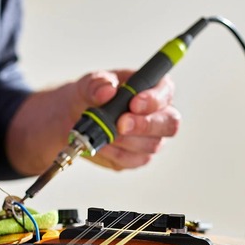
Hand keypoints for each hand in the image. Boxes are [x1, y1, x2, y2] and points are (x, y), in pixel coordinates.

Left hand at [6, 69, 179, 173]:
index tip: (134, 103)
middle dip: (145, 125)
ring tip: (103, 133)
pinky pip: (134, 160)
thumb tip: (107, 90)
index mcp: (153, 88)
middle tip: (121, 124)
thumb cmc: (90, 96)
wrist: (75, 118)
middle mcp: (159, 114)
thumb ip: (97, 84)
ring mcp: (151, 138)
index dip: (154, 100)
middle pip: (169, 124)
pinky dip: (116, 154)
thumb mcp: (88, 83)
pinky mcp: (138, 156)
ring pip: (152, 145)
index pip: (165, 93)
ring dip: (125, 141)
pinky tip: (102, 146)